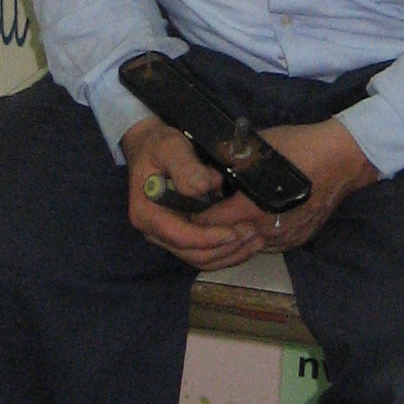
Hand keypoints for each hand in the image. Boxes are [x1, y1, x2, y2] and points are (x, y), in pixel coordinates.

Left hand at [120, 112, 376, 268]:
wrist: (343, 159)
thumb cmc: (299, 147)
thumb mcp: (255, 148)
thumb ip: (227, 162)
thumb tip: (202, 168)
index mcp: (252, 208)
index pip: (208, 224)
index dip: (190, 219)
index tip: (179, 210)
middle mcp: (266, 230)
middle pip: (224, 243)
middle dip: (205, 235)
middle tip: (188, 222)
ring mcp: (283, 238)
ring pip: (245, 248)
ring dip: (227, 240)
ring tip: (209, 227)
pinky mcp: (296, 240)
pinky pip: (265, 245)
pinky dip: (250, 239)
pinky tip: (242, 227)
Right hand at [120, 115, 267, 271]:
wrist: (151, 145)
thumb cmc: (159, 145)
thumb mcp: (169, 147)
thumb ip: (184, 166)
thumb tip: (203, 187)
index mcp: (147, 214)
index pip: (180, 237)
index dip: (208, 238)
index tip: (235, 232)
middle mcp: (155, 231)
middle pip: (193, 254)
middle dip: (225, 248)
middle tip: (253, 233)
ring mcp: (169, 235)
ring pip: (202, 258)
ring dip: (230, 253)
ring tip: (256, 239)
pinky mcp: (183, 234)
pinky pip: (206, 252)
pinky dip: (227, 251)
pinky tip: (248, 242)